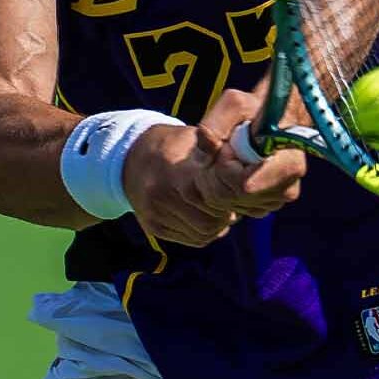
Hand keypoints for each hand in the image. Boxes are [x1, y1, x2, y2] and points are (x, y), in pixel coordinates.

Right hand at [120, 123, 238, 246]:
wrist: (129, 157)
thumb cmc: (173, 146)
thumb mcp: (197, 140)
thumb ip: (221, 153)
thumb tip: (249, 170)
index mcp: (176, 173)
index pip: (217, 198)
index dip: (232, 196)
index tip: (235, 186)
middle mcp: (162, 196)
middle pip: (214, 220)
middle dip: (227, 211)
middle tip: (228, 198)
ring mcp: (156, 215)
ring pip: (206, 233)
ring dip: (217, 223)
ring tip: (214, 205)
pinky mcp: (153, 228)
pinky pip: (193, 239)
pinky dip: (204, 230)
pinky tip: (201, 212)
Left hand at [199, 88, 306, 217]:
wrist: (275, 118)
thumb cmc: (256, 109)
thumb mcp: (234, 104)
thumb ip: (214, 124)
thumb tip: (204, 152)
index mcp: (288, 165)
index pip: (244, 185)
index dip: (226, 166)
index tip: (226, 146)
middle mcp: (286, 188)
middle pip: (231, 197)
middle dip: (216, 172)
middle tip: (221, 149)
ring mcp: (275, 200)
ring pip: (227, 203)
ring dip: (216, 179)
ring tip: (226, 155)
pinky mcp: (264, 205)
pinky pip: (230, 206)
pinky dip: (222, 187)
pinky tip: (229, 167)